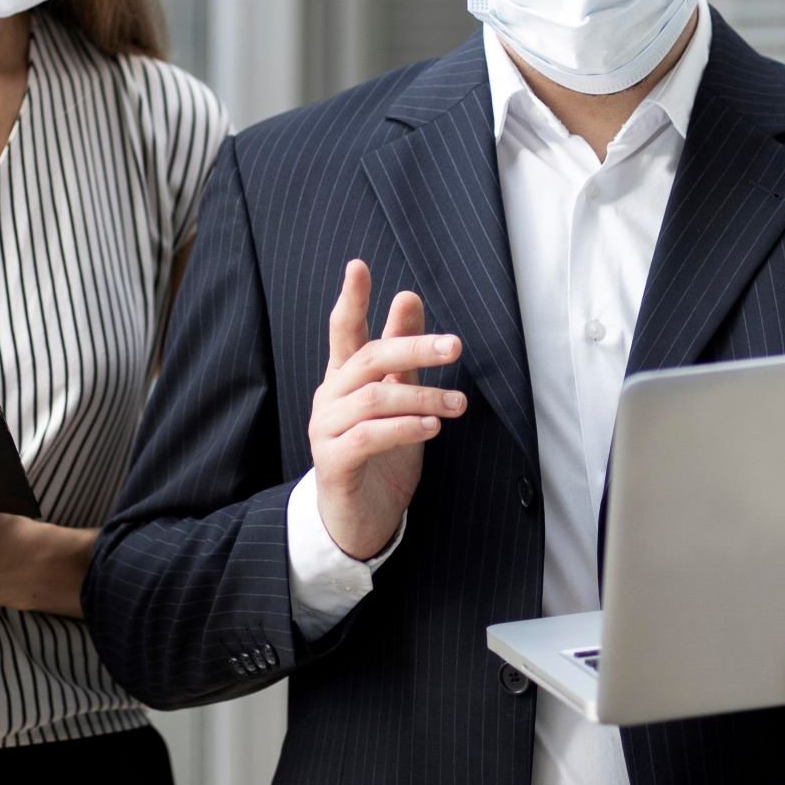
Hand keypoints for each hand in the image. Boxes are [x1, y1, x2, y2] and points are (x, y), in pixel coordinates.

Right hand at [310, 260, 465, 560]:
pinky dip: (403, 428)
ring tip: (458, 405)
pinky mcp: (333, 462)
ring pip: (373, 399)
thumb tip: (408, 296)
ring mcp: (326, 430)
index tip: (358, 266)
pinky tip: (432, 428)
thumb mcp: (398, 397)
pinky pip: (367, 437)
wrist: (358, 518)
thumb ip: (401, 353)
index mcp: (344, 378)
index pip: (343, 330)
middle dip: (411, 347)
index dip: (351, 299)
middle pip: (367, 359)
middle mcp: (330, 398)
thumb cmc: (380, 454)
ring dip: (422, 397)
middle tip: (454, 346)